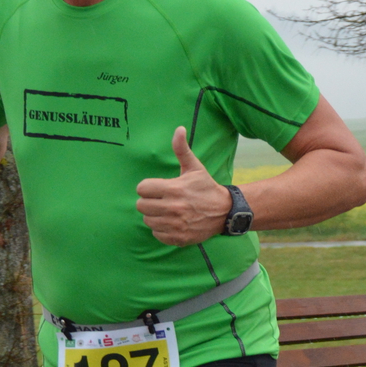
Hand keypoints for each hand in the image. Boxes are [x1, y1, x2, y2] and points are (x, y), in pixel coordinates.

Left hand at [136, 127, 230, 245]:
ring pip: (147, 221)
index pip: (142, 189)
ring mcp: (176, 225)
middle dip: (148, 201)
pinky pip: (157, 234)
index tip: (156, 188)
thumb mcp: (194, 167)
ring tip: (165, 211)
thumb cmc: (206, 187)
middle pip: (141, 206)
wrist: (224, 211)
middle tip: (159, 200)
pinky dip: (161, 230)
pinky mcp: (178, 238)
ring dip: (154, 216)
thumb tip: (179, 129)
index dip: (147, 187)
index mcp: (174, 189)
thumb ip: (182, 149)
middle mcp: (173, 208)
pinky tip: (170, 222)